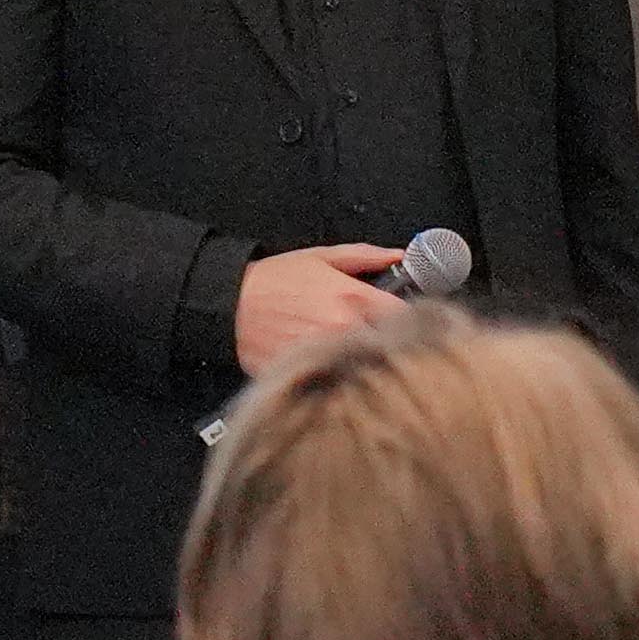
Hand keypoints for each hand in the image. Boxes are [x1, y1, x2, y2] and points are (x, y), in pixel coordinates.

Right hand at [232, 241, 407, 376]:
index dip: (409, 319)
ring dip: (367, 364)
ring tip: (357, 357)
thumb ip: (366, 256)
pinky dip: (341, 379)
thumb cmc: (273, 281)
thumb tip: (399, 256)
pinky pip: (338, 383)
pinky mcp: (310, 378)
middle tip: (383, 341)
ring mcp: (328, 358)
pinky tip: (335, 370)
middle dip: (391, 344)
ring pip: (367, 368)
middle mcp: (344, 331)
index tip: (407, 321)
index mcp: (353, 299)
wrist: (229, 306)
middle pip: (391, 346)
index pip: (405, 316)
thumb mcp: (322, 257)